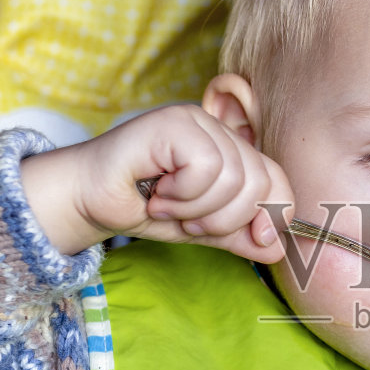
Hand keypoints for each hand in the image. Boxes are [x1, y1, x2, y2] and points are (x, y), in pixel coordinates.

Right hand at [20, 101, 292, 261]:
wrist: (90, 201)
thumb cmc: (143, 208)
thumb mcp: (202, 229)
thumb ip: (238, 234)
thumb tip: (280, 248)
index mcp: (230, 150)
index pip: (277, 178)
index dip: (277, 212)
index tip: (257, 239)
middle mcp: (217, 129)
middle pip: (259, 180)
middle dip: (225, 218)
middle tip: (188, 222)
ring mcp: (196, 121)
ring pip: (233, 176)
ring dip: (197, 209)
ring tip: (168, 206)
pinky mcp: (174, 121)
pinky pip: (206, 166)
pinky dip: (183, 193)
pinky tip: (158, 193)